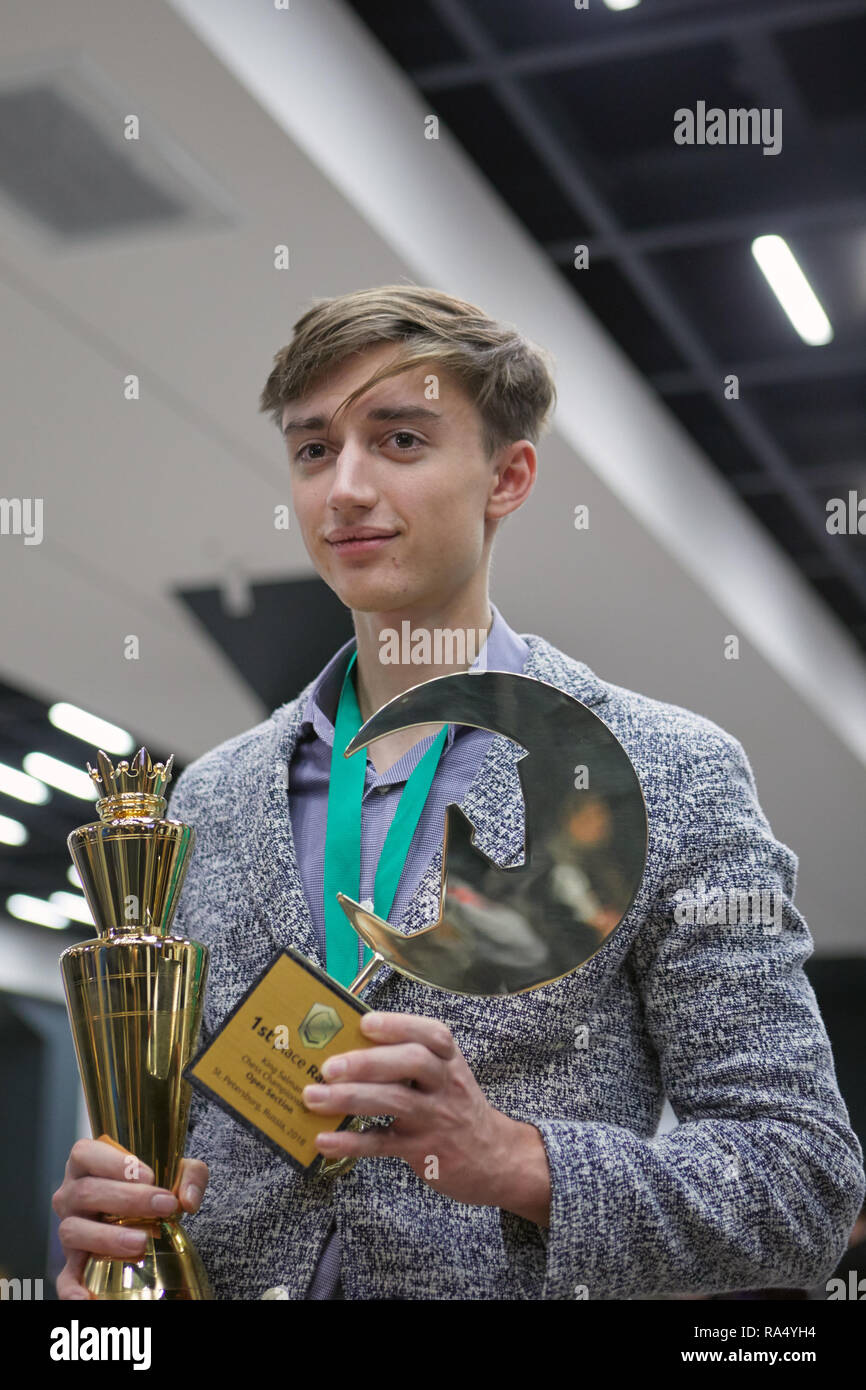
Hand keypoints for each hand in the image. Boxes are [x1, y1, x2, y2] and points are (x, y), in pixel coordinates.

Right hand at [52, 1139, 208, 1299]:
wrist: (144, 1210)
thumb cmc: (152, 1183)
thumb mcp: (175, 1169)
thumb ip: (190, 1175)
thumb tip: (188, 1201)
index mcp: (87, 1163)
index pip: (85, 1153)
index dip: (114, 1163)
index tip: (149, 1175)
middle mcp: (71, 1194)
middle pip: (86, 1192)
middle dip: (127, 1199)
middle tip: (163, 1206)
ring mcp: (70, 1228)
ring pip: (74, 1230)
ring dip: (107, 1237)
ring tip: (141, 1242)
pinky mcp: (73, 1262)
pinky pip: (65, 1277)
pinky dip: (72, 1289)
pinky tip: (87, 1299)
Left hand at [302, 1011, 550, 1222]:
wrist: (495, 1159)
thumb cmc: (455, 1107)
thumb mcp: (445, 1077)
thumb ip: (407, 1062)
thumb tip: (346, 1047)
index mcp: (449, 1060)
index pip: (431, 1034)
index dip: (398, 1025)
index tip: (365, 1023)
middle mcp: (447, 1085)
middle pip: (412, 1063)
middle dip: (368, 1062)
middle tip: (328, 1066)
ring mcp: (437, 1119)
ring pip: (396, 1102)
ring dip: (350, 1098)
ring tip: (313, 1097)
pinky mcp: (425, 1151)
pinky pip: (385, 1145)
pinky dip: (352, 1142)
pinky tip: (325, 1140)